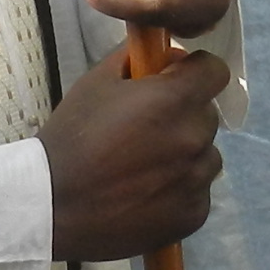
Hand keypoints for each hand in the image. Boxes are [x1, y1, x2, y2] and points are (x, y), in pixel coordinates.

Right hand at [42, 45, 230, 259]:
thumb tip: (163, 54)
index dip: (196, 71)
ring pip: (206, 155)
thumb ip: (134, 58)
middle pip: (207, 115)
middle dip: (184, 114)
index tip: (174, 80)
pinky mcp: (193, 215)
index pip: (215, 71)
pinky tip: (147, 195)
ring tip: (146, 167)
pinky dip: (180, 190)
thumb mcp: (95, 83)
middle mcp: (194, 138)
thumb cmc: (72, 138)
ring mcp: (197, 181)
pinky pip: (198, 192)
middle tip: (148, 129)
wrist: (54, 206)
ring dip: (186, 154)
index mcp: (174, 100)